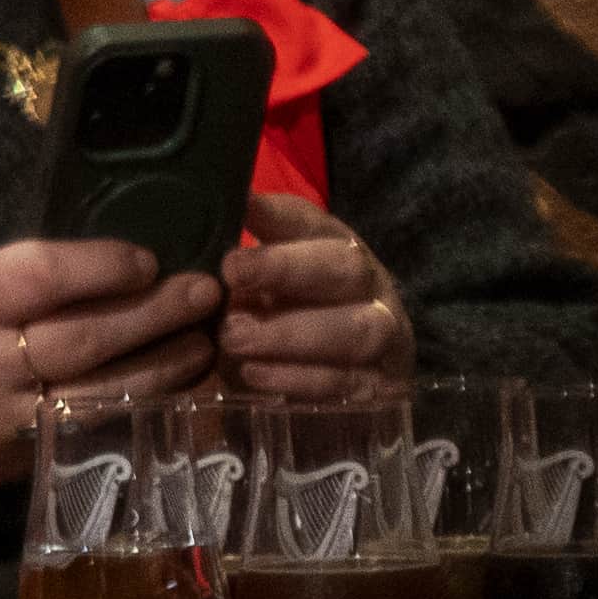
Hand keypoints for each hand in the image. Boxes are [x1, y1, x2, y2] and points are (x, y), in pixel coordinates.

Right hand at [0, 236, 219, 488]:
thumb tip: (96, 261)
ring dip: (166, 366)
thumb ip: (2, 282)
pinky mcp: (27, 459)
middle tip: (205, 292)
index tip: (144, 260)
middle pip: (85, 335)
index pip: (37, 275)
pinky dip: (146, 410)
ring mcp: (7, 418)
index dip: (99, 265)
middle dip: (155, 312)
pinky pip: (100, 431)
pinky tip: (177, 392)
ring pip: (105, 391)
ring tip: (203, 341)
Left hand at [214, 191, 412, 405]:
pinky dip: (297, 379)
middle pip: (344, 268)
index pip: (314, 222)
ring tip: (234, 338)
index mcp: (337, 250)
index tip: (239, 209)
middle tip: (231, 272)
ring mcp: (385, 339)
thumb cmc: (278, 320)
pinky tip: (254, 375)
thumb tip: (212, 215)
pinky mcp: (380, 389)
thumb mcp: (258, 285)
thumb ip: (244, 258)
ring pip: (357, 330)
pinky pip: (346, 383)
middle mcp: (369, 288)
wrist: (331, 384)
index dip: (278, 215)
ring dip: (290, 333)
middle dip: (286, 268)